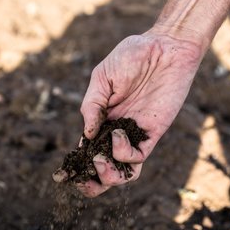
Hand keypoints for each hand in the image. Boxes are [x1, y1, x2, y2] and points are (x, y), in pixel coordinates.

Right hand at [77, 30, 202, 196]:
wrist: (166, 47)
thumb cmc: (132, 55)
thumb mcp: (102, 77)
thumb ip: (92, 106)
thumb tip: (85, 135)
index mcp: (101, 118)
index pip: (87, 149)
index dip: (76, 165)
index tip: (63, 174)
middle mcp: (116, 130)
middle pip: (104, 167)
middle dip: (92, 182)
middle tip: (82, 180)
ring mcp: (134, 133)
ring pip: (123, 170)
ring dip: (108, 176)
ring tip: (99, 162)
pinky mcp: (153, 132)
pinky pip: (138, 156)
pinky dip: (123, 153)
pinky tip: (116, 134)